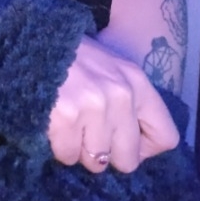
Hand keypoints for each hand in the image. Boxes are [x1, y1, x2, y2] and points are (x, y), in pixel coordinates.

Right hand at [47, 35, 179, 172]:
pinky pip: (68, 155)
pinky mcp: (66, 115)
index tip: (123, 143)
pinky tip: (54, 126)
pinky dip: (59, 148)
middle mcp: (122, 96)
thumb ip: (130, 104)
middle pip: (129, 159)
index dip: (144, 150)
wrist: (34, 38)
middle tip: (89, 137)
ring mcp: (94, 106)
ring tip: (69, 127)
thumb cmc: (74, 57)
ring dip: (80, 151)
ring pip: (97, 162)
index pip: (166, 137)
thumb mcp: (113, 71)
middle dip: (108, 155)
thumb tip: (134, 151)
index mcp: (138, 84)